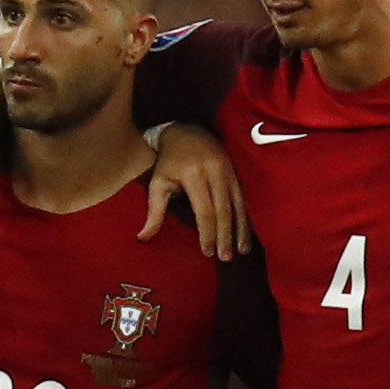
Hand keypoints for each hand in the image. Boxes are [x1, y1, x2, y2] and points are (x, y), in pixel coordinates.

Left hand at [137, 127, 247, 258]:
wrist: (187, 131)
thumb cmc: (169, 160)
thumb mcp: (158, 183)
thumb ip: (154, 211)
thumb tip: (142, 238)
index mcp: (193, 175)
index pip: (204, 210)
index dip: (207, 233)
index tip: (207, 252)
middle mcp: (214, 172)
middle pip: (223, 211)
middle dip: (225, 236)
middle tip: (225, 257)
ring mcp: (229, 171)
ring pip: (238, 206)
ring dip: (241, 230)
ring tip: (241, 251)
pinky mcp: (237, 172)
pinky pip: (244, 198)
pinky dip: (246, 218)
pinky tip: (247, 233)